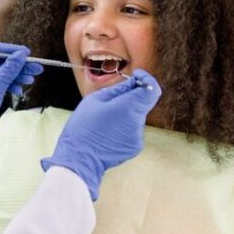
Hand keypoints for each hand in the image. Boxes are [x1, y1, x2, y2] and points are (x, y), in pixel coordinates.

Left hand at [0, 41, 42, 171]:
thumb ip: (10, 67)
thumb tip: (21, 55)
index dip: (10, 50)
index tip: (25, 53)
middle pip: (0, 62)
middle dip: (18, 65)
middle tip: (35, 67)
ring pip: (2, 74)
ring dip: (17, 75)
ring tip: (32, 79)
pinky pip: (1, 85)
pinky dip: (11, 85)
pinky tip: (20, 89)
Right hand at [42, 70, 160, 199]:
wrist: (80, 157)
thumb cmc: (84, 126)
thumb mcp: (95, 99)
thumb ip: (118, 89)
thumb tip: (133, 82)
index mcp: (128, 107)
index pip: (152, 90)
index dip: (146, 79)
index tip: (136, 76)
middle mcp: (138, 122)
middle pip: (142, 103)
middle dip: (130, 98)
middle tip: (111, 100)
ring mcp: (138, 136)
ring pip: (136, 116)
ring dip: (126, 113)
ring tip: (105, 120)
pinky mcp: (135, 146)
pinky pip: (133, 129)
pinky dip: (124, 127)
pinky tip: (108, 131)